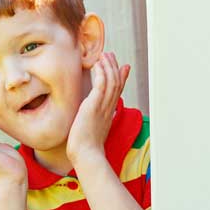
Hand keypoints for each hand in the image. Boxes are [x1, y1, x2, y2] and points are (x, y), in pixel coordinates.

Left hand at [67, 51, 129, 168]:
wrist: (86, 154)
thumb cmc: (86, 147)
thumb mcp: (93, 130)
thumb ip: (96, 121)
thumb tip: (95, 117)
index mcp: (109, 113)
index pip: (118, 91)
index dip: (122, 77)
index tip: (124, 67)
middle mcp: (108, 108)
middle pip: (116, 83)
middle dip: (114, 67)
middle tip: (111, 55)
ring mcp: (102, 106)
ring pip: (110, 81)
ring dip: (108, 66)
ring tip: (104, 55)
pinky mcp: (94, 105)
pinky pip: (101, 85)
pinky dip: (101, 73)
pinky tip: (98, 65)